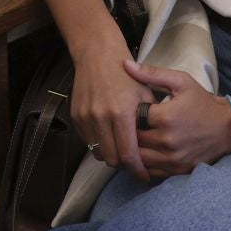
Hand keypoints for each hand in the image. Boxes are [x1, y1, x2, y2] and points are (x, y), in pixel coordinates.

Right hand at [67, 41, 154, 182]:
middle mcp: (101, 117)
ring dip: (110, 155)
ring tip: (121, 149)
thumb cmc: (126, 74)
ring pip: (97, 152)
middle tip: (133, 164)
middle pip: (111, 158)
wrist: (98, 55)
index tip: (144, 176)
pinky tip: (108, 136)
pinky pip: (87, 140)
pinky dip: (99, 143)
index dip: (136, 169)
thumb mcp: (145, 94)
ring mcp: (85, 117)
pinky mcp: (76, 116)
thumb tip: (155, 148)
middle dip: (123, 165)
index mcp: (121, 113)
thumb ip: (149, 123)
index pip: (127, 154)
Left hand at [127, 59, 230, 178]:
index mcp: (166, 117)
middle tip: (128, 125)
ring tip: (133, 139)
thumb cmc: (202, 102)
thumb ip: (152, 73)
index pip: (132, 118)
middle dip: (128, 132)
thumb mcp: (181, 82)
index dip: (128, 113)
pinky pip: (150, 171)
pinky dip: (144, 163)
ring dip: (133, 149)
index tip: (131, 109)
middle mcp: (167, 141)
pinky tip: (145, 152)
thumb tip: (126, 65)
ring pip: (138, 158)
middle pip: (133, 140)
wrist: (229, 128)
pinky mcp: (177, 171)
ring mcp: (172, 159)